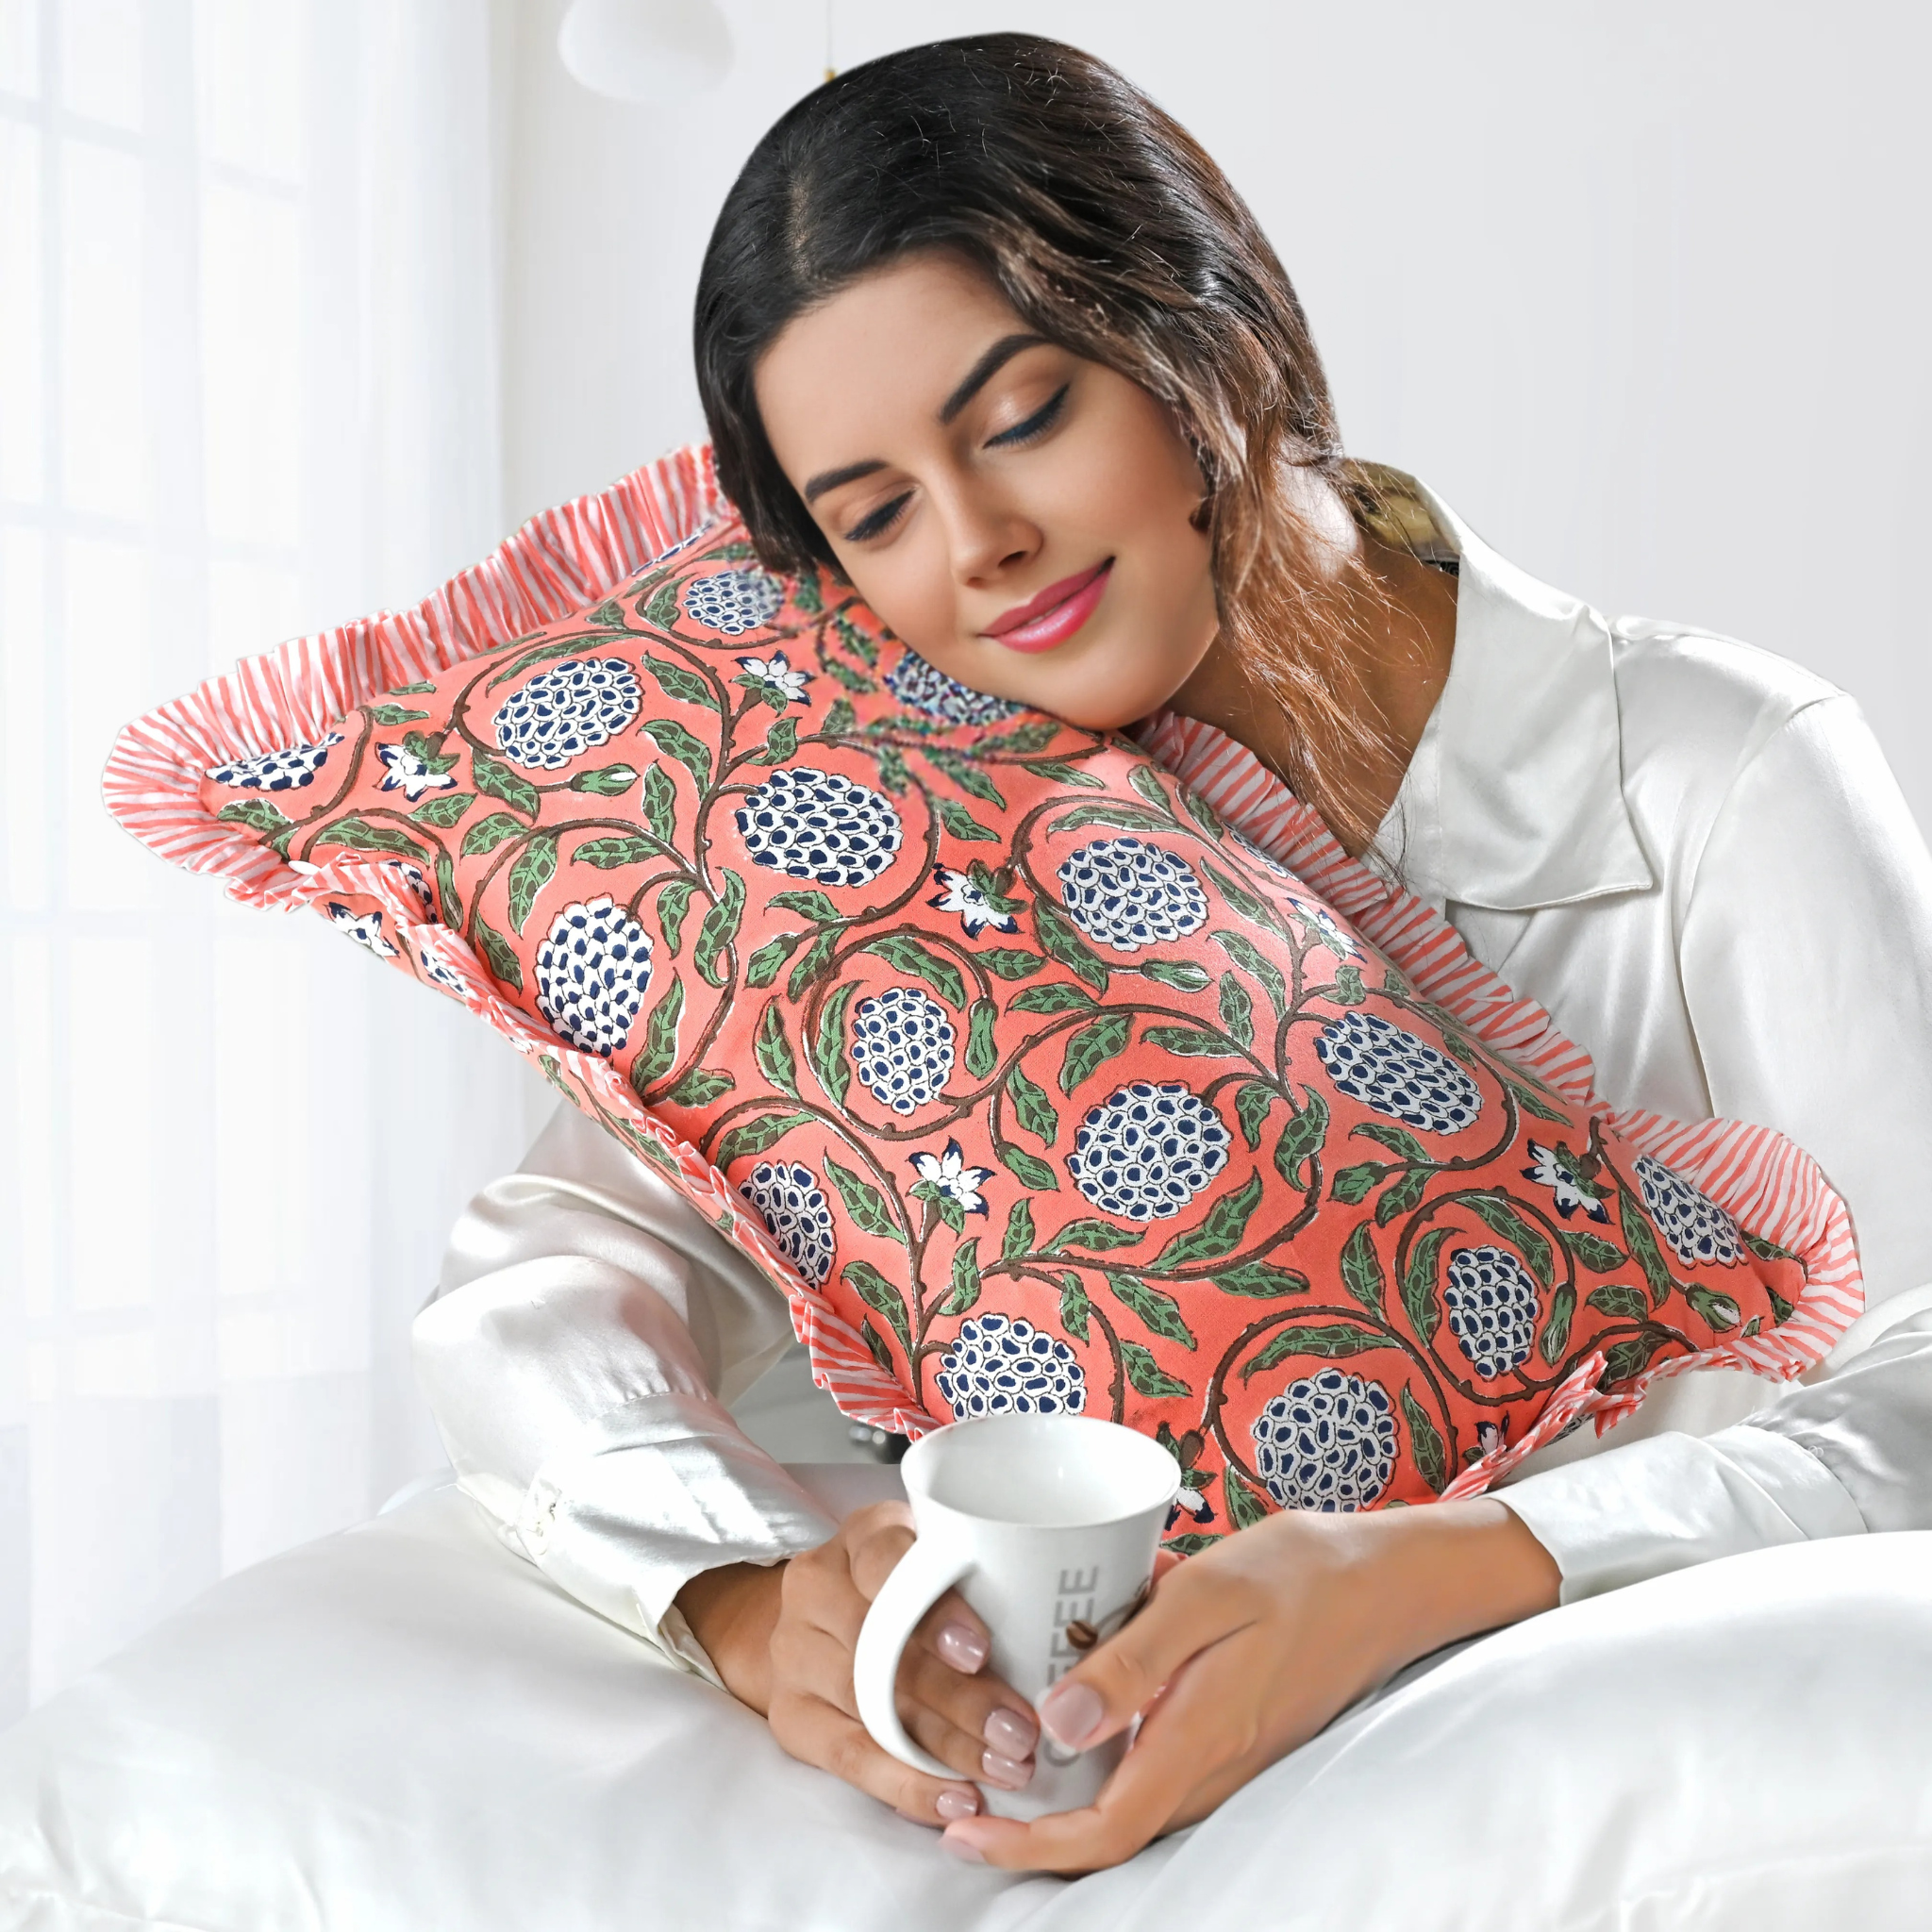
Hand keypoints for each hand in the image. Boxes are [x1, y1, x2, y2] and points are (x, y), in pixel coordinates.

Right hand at [674, 1501, 1042, 1825]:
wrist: (821, 1622)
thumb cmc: (909, 1589)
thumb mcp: (939, 1562)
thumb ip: (982, 1580)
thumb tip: (1064, 1639)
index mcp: (862, 1536)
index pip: (888, 1562)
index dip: (935, 1610)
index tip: (983, 1650)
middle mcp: (816, 1587)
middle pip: (882, 1646)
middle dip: (958, 1697)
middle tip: (1020, 1732)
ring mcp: (794, 1652)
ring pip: (869, 1705)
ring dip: (944, 1745)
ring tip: (1004, 1769)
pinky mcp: (790, 1714)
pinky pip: (848, 1757)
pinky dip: (905, 1784)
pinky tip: (953, 1799)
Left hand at [939, 1497, 1559, 1871]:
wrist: (1389, 1580)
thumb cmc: (1300, 1576)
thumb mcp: (1206, 1598)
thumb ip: (1131, 1663)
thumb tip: (1054, 1728)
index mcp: (1197, 1740)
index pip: (1101, 1832)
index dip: (1027, 1848)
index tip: (965, 1833)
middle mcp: (1210, 1765)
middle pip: (1107, 1827)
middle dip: (1030, 1826)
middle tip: (959, 1792)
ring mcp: (1225, 1753)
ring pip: (1128, 1793)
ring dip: (1063, 1786)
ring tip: (996, 1746)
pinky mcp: (1231, 1728)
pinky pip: (1155, 1755)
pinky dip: (1104, 1742)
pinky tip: (1075, 1684)